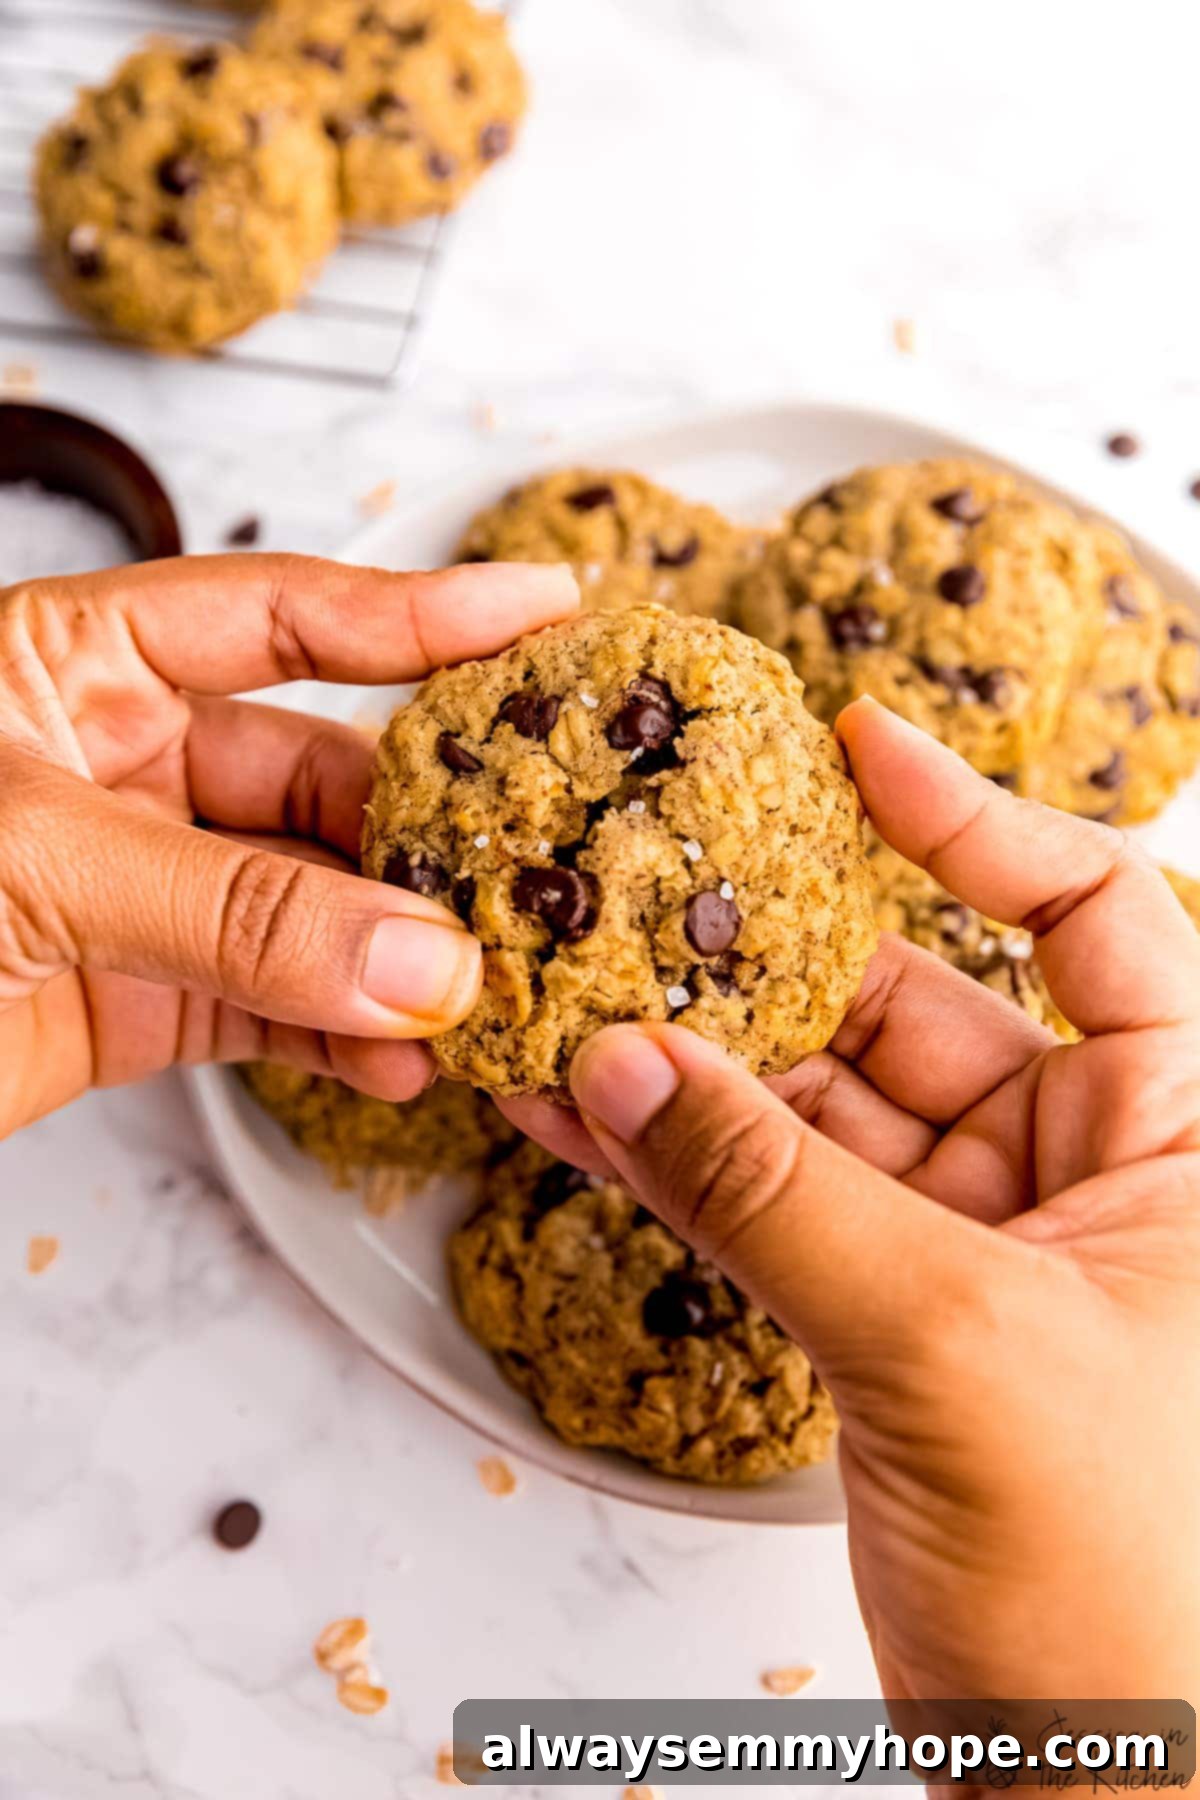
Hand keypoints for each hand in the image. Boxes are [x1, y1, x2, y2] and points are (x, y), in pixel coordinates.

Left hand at [0, 553, 576, 1138]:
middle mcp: (115, 764)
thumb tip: (420, 965)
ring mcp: (133, 889)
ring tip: (483, 992)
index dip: (420, 614)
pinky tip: (405, 1057)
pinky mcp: (131, 1005)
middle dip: (421, 833)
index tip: (546, 610)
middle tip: (525, 873)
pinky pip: (272, 1007)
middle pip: (317, 776)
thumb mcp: (32, 860)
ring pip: (309, 905)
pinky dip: (344, 1035)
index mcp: (72, 662)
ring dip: (396, 953)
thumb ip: (232, 914)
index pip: (282, 614)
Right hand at [517, 698, 1199, 1699]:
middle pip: (920, 1004)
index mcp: (1188, 1137)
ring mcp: (983, 1246)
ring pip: (825, 1112)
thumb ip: (777, 1197)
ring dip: (700, 1072)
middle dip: (778, 963)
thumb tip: (629, 1065)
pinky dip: (687, 1169)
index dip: (980, 821)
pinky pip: (782, 1207)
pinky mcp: (896, 1318)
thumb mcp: (960, 1349)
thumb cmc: (1140, 1585)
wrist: (1108, 1787)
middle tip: (646, 899)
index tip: (860, 750)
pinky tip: (583, 1125)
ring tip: (570, 1009)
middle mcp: (1091, 1171)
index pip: (1097, 916)